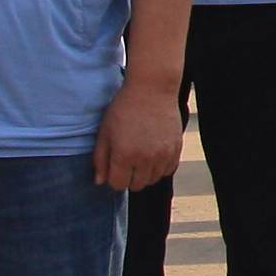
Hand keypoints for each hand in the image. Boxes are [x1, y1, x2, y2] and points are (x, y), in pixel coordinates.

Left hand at [95, 73, 183, 191]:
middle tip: (127, 161)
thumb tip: (99, 181)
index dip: (113, 177)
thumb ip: (100, 159)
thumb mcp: (104, 132)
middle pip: (136, 186)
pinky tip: (154, 154)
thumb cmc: (124, 108)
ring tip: (140, 156)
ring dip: (145, 173)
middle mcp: (145, 159)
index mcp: (124, 155)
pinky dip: (160, 167)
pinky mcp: (176, 149)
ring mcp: (163, 155)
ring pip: (153, 180)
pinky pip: (168, 170)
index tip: (113, 166)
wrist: (152, 89)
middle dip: (128, 177)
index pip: (117, 184)